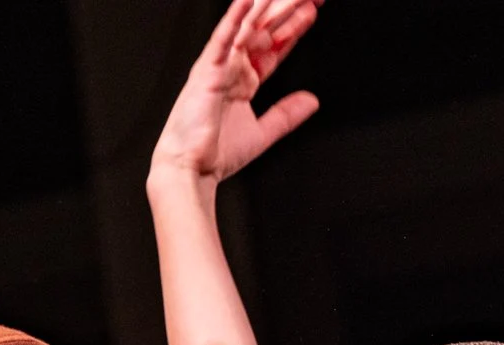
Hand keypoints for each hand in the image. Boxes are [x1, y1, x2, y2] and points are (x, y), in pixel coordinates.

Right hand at [148, 0, 321, 192]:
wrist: (191, 168)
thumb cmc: (214, 153)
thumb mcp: (262, 133)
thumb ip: (286, 115)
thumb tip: (311, 101)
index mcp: (243, 80)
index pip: (274, 47)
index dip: (294, 28)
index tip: (312, 11)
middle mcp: (232, 68)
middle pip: (265, 31)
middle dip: (287, 11)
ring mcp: (220, 65)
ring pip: (249, 28)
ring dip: (268, 6)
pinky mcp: (209, 70)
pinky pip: (224, 37)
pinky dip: (235, 17)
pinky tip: (249, 0)